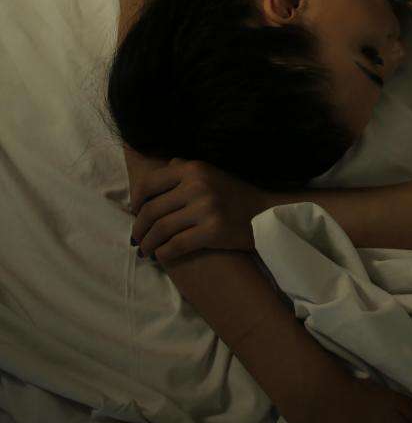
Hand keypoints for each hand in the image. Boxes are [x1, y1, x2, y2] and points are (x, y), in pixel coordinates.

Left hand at [130, 158, 270, 262]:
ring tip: (145, 251)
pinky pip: (176, 246)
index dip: (136, 201)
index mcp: (193, 169)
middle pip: (151, 211)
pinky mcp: (213, 232)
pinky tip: (161, 256)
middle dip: (138, 229)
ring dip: (147, 244)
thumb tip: (163, 166)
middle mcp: (197, 186)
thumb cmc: (232, 193)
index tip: (135, 213)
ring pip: (160, 230)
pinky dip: (163, 253)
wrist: (264, 213)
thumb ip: (184, 167)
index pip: (149, 184)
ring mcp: (205, 209)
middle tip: (136, 239)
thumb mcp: (210, 172)